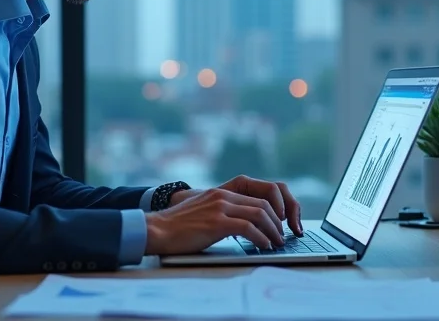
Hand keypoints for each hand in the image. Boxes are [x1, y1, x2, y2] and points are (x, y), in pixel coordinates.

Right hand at [168, 176, 302, 236]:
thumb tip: (245, 227)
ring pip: (260, 214)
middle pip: (263, 204)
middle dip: (278, 221)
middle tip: (281, 236)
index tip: (279, 225)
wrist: (157, 229)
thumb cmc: (179, 227)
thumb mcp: (205, 212)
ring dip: (272, 231)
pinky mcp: (216, 222)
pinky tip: (264, 246)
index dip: (274, 211)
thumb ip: (223, 213)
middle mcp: (223, 195)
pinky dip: (261, 238)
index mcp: (222, 192)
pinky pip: (248, 228)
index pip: (259, 196)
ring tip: (276, 243)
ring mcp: (220, 207)